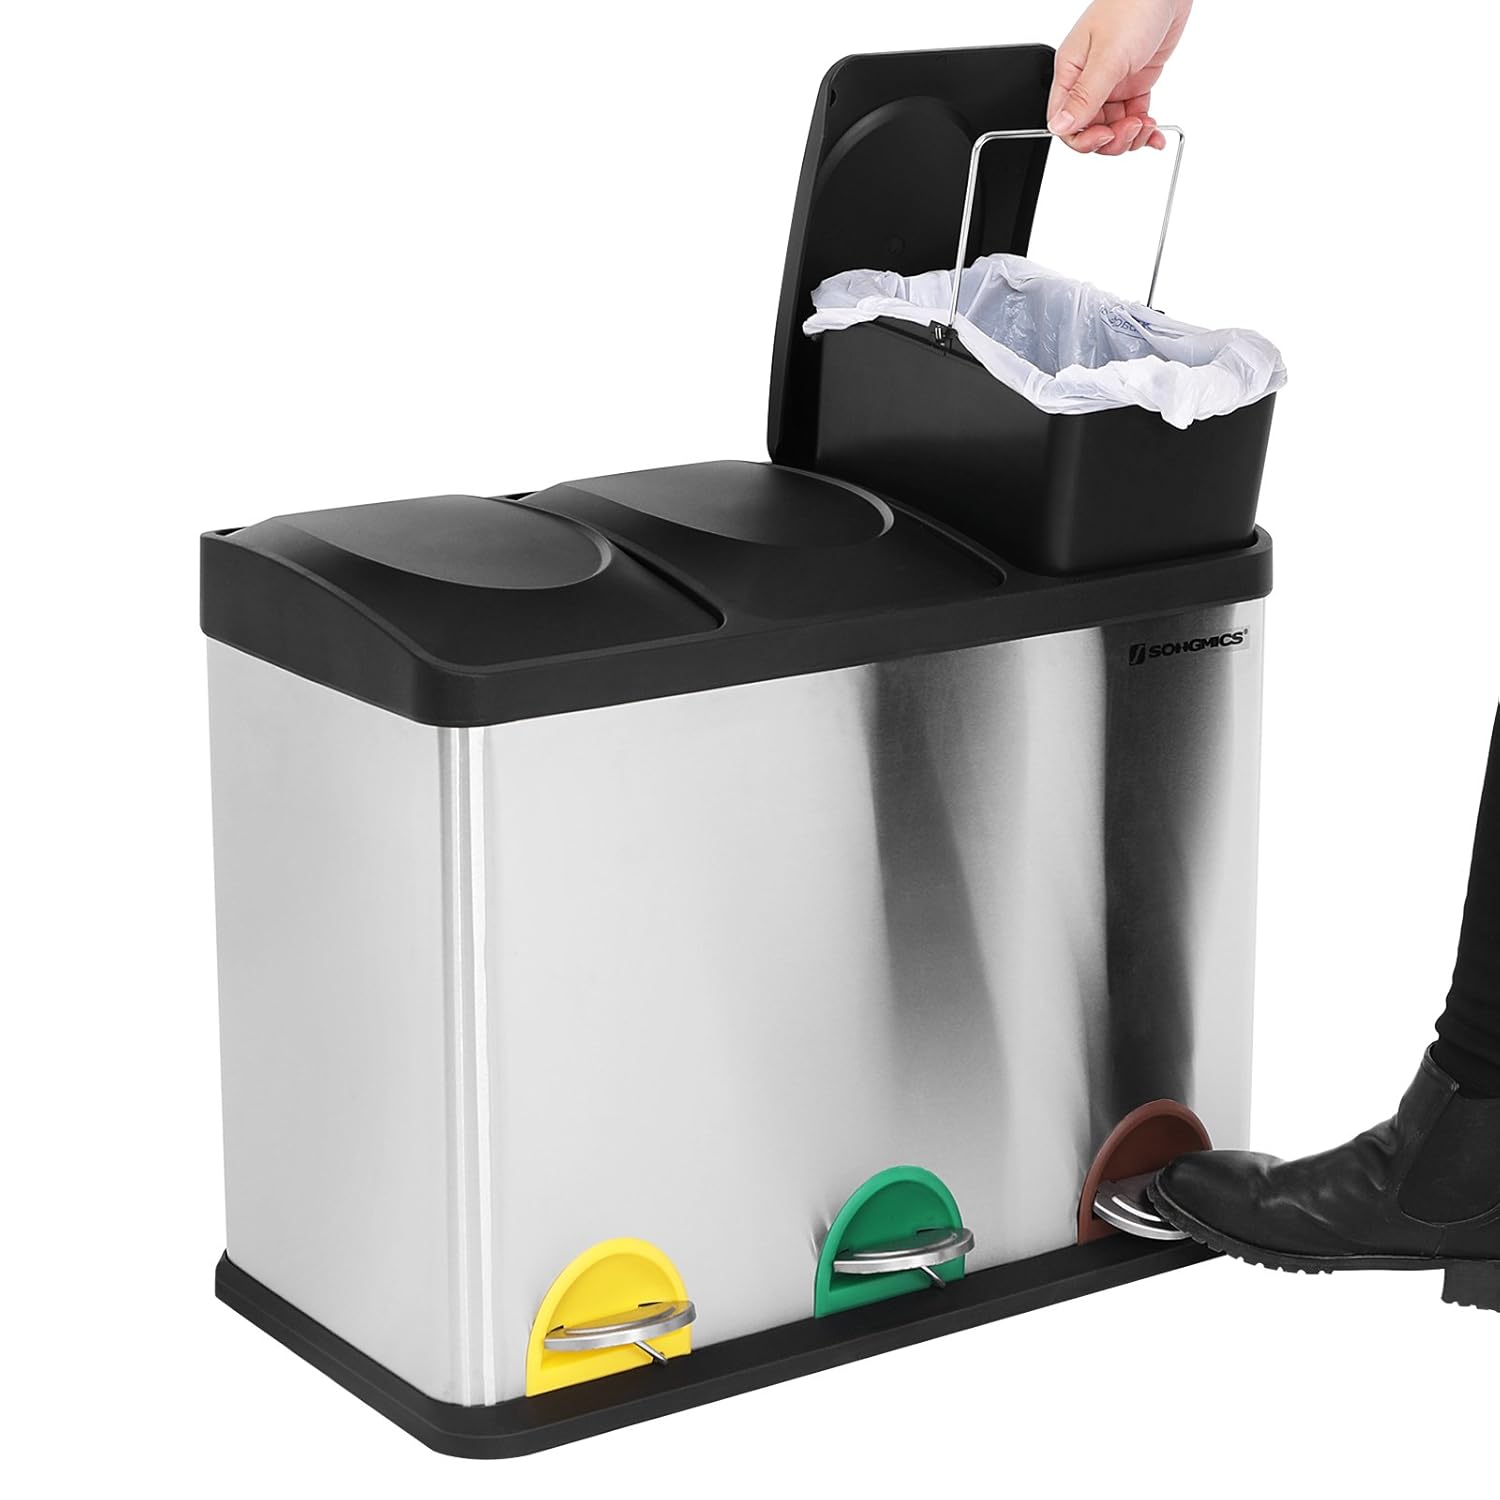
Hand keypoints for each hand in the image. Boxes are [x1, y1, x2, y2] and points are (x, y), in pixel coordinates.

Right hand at [1048, 0, 1191, 154]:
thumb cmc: (1132, 6)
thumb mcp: (1107, 55)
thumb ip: (1085, 96)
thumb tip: (1060, 127)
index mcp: (1070, 73)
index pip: (1065, 124)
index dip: (1084, 140)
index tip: (1106, 136)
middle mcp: (1088, 82)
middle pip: (1090, 131)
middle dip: (1112, 140)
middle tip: (1131, 129)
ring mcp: (1111, 85)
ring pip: (1112, 129)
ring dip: (1130, 137)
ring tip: (1146, 126)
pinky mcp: (1133, 84)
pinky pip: (1132, 117)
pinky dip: (1144, 129)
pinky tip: (1153, 131)